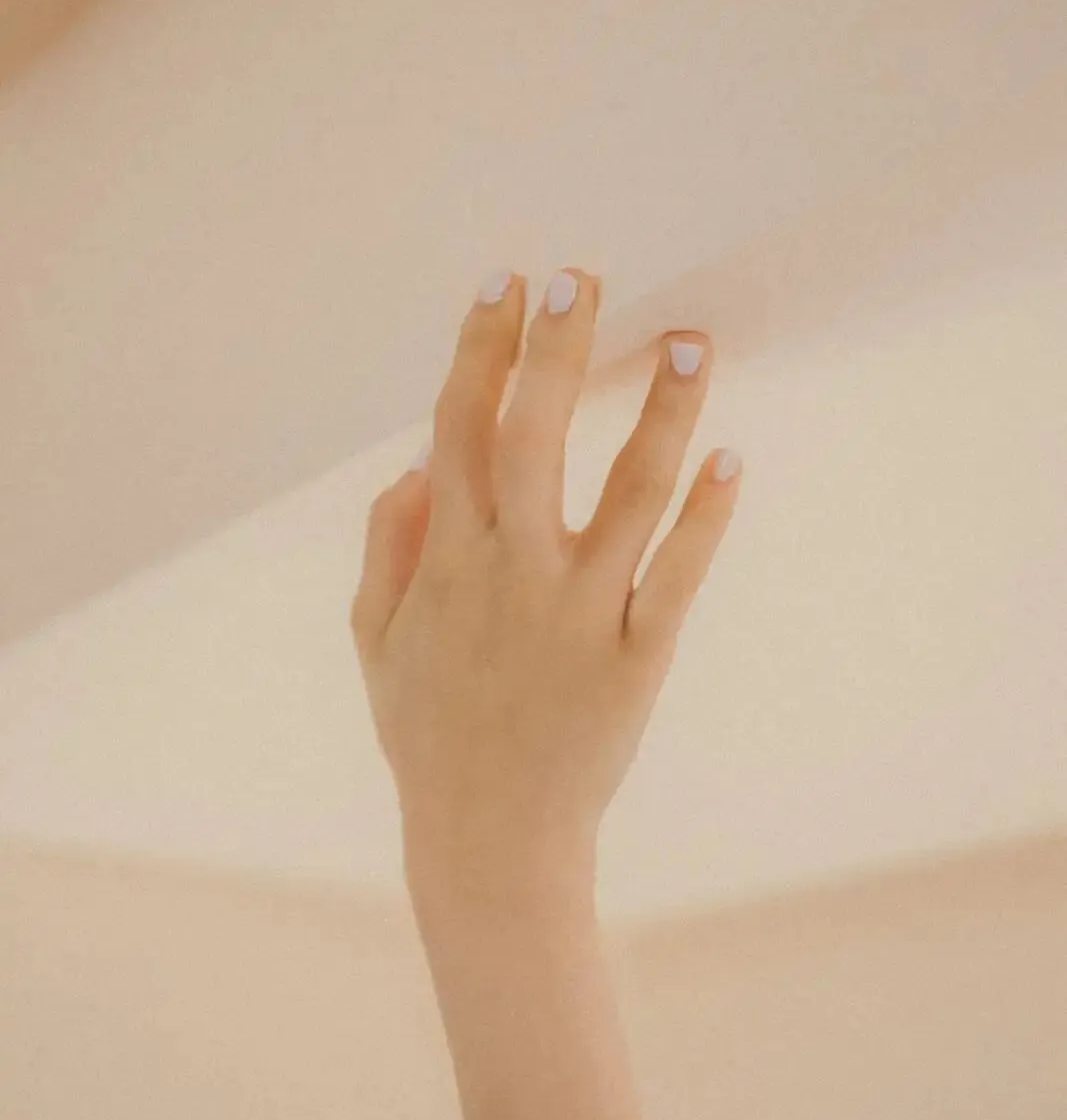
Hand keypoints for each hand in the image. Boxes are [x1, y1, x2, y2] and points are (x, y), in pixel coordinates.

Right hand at [350, 267, 740, 909]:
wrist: (489, 840)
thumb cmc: (428, 734)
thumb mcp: (376, 644)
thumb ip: (386, 549)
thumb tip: (414, 467)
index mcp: (445, 562)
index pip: (459, 430)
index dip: (479, 352)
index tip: (505, 285)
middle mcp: (511, 574)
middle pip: (534, 438)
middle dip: (554, 350)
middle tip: (583, 279)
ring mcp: (578, 614)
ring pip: (628, 492)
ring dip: (661, 411)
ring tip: (690, 342)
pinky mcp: (637, 659)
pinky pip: (676, 575)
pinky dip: (705, 517)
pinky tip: (729, 460)